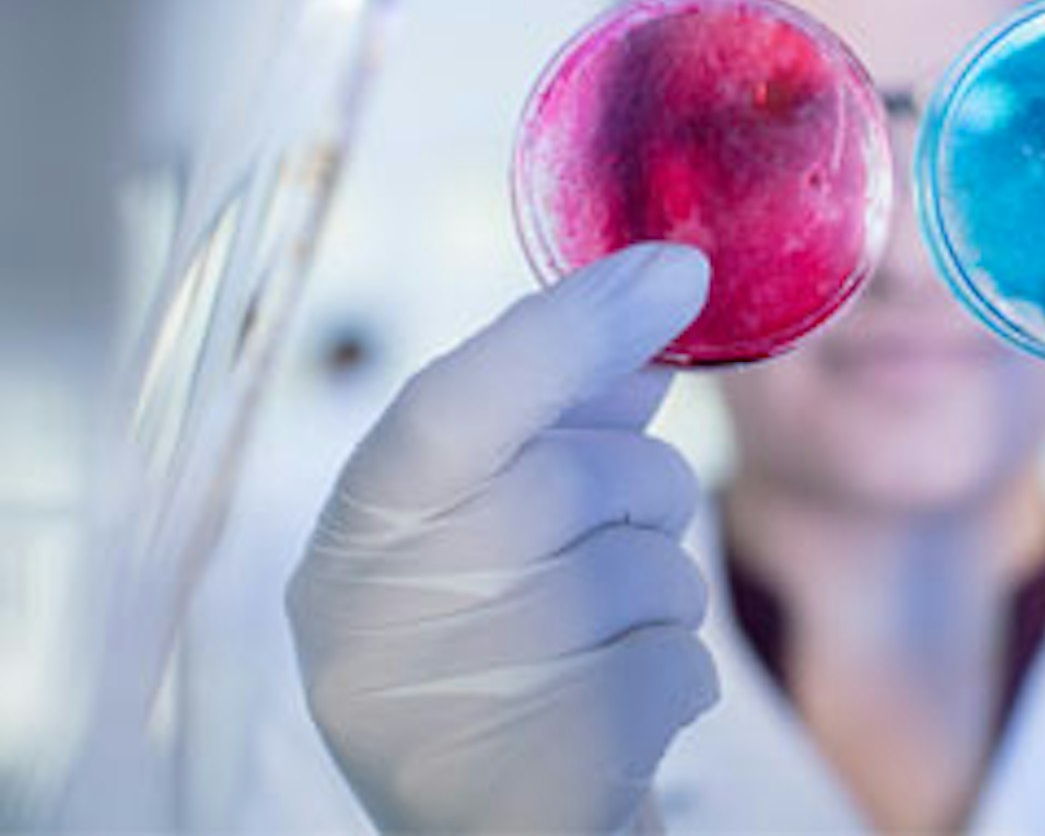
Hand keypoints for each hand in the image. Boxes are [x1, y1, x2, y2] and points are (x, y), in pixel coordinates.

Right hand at [286, 243, 717, 833]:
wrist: (489, 822)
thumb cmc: (500, 645)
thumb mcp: (496, 525)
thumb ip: (558, 413)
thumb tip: (651, 297)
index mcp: (355, 536)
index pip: (450, 405)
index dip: (567, 331)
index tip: (670, 273)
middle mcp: (378, 620)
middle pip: (575, 481)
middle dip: (642, 485)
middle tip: (628, 522)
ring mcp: (451, 707)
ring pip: (645, 571)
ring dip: (664, 588)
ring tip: (607, 634)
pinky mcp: (539, 780)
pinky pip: (678, 665)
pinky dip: (678, 674)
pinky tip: (623, 705)